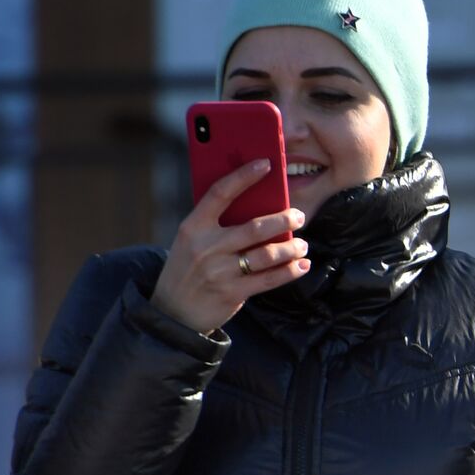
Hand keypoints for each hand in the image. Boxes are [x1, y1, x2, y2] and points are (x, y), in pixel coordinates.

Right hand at [151, 159, 309, 333]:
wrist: (172, 311)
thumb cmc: (189, 268)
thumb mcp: (192, 241)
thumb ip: (217, 224)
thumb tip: (260, 204)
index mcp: (193, 227)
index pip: (220, 193)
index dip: (244, 176)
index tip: (266, 163)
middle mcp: (206, 247)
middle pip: (254, 227)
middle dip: (283, 220)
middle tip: (299, 216)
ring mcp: (219, 271)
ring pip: (266, 255)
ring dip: (291, 248)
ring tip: (302, 245)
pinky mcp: (232, 292)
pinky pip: (269, 279)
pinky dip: (290, 271)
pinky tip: (302, 265)